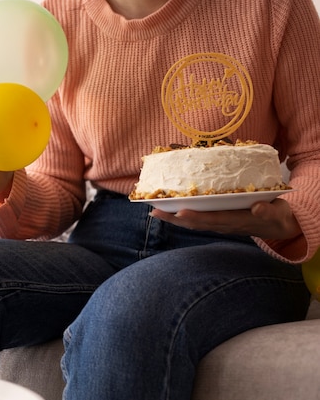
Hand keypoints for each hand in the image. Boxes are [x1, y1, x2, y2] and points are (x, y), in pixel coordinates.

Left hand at [149, 198, 301, 239]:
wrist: (280, 226)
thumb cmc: (277, 216)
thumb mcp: (277, 213)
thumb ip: (268, 211)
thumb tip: (257, 208)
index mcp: (236, 221)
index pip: (212, 220)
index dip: (196, 217)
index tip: (181, 211)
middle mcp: (223, 225)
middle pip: (195, 223)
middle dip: (175, 218)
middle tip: (155, 212)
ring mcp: (219, 224)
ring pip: (193, 223)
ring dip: (173, 218)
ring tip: (155, 212)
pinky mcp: (218, 221)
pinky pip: (196, 220)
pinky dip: (181, 216)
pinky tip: (169, 211)